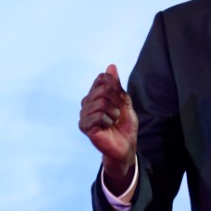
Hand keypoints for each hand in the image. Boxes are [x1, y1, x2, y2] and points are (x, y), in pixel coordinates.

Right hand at [79, 64, 138, 192]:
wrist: (126, 144)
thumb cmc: (124, 124)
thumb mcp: (124, 101)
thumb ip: (117, 85)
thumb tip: (111, 66)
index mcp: (95, 94)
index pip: (102, 78)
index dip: (116, 88)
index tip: (121, 101)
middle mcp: (87, 102)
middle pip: (103, 89)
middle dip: (117, 101)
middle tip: (118, 113)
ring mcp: (84, 114)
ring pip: (101, 103)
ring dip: (113, 113)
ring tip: (113, 121)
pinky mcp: (84, 126)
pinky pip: (98, 116)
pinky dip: (108, 121)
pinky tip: (107, 127)